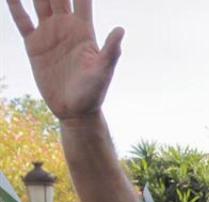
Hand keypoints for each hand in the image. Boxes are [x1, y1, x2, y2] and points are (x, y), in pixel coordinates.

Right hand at [8, 0, 124, 120]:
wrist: (75, 110)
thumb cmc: (94, 92)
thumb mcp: (103, 70)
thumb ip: (110, 50)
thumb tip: (121, 29)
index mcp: (83, 29)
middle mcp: (65, 26)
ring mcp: (49, 33)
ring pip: (39, 1)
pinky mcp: (34, 44)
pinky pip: (22, 19)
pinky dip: (14, 4)